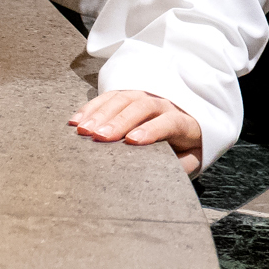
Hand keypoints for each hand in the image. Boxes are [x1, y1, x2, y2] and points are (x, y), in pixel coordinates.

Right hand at [70, 90, 203, 174]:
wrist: (189, 123)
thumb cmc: (187, 147)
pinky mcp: (128, 96)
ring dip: (101, 113)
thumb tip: (167, 172)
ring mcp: (145, 96)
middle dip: (120, 120)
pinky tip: (76, 121)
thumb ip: (183, 164)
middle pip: (142, 106)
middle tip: (100, 136)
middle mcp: (165, 104)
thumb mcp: (192, 158)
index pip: (169, 121)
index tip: (132, 141)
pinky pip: (108, 97)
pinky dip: (91, 108)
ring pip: (123, 99)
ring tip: (83, 130)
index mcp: (184, 121)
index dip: (152, 129)